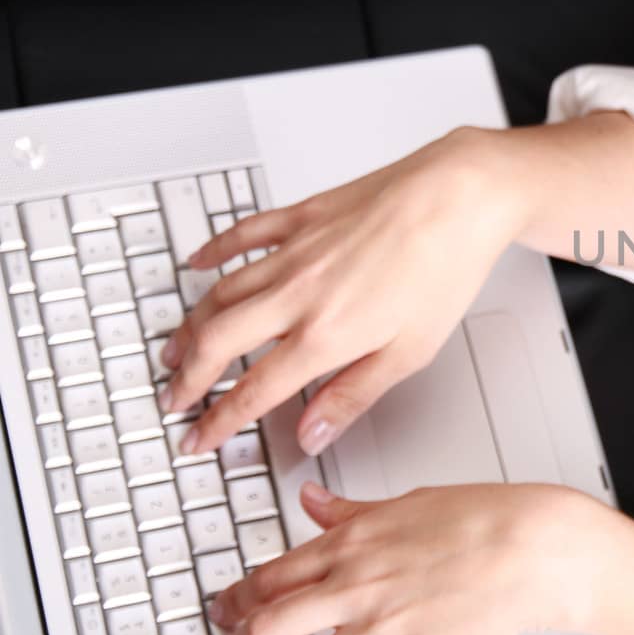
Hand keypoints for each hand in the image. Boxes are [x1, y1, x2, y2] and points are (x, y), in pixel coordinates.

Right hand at [159, 126, 526, 456]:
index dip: (219, 420)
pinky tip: (198, 265)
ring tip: (177, 349)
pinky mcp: (303, 217)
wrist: (459, 198)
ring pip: (221, 294)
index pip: (253, 391)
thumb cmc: (445, 268)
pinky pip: (242, 235)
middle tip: (174, 397)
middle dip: (188, 376)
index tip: (200, 437)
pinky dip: (213, 252)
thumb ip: (353, 395)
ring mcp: (295, 252)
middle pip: (218, 342)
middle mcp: (298, 294)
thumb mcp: (410, 352)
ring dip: (191, 326)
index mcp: (325, 335)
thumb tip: (312, 435)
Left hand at [208, 480, 594, 634]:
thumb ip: (348, 510)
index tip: (226, 613)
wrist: (534, 549)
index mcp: (350, 546)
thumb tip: (312, 500)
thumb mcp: (405, 502)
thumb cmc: (483, 519)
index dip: (237, 601)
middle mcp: (353, 590)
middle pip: (267, 628)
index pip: (270, 578)